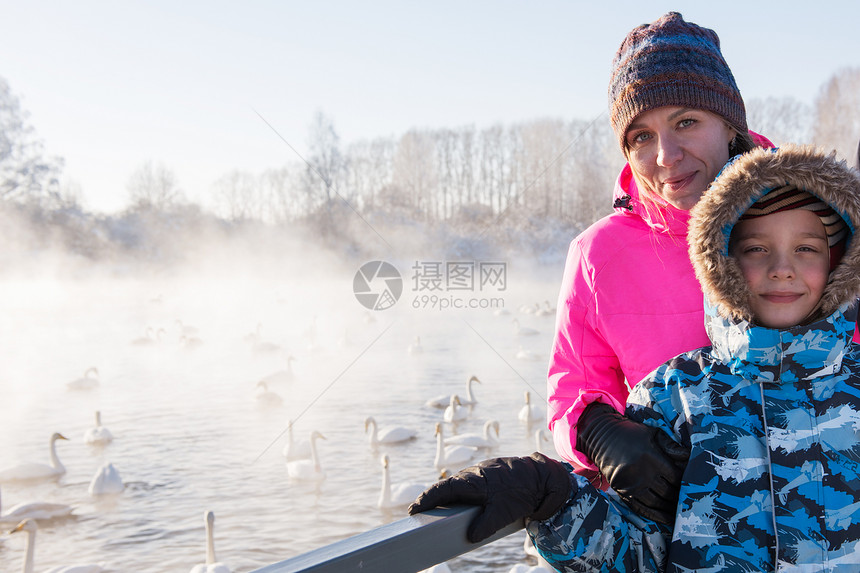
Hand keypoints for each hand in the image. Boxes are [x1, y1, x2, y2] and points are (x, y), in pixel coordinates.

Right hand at [407, 453, 570, 542]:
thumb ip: (484, 526)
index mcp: (472, 481)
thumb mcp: (502, 513)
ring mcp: (480, 473)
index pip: (443, 489)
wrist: (541, 476)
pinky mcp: (488, 476)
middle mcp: (473, 474)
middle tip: (418, 513)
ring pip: (457, 485)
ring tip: (436, 511)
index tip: (414, 510)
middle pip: (446, 487)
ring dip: (446, 496)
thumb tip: (469, 537)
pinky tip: (460, 504)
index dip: (426, 499)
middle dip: (432, 499)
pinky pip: (468, 485)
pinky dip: (459, 494)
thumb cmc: (521, 492)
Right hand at [576, 402, 688, 523]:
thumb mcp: (653, 433)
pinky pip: (641, 508)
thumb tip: (690, 457)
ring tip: (680, 510)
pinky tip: (666, 518)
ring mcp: (630, 484)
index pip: (675, 477)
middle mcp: (640, 473)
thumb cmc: (632, 432)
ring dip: (669, 508)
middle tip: (689, 500)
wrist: (602, 436)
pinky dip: (655, 516)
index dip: (685, 482)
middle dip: (679, 497)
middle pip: (667, 492)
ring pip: (656, 503)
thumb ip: (672, 446)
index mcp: (651, 457)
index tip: (691, 484)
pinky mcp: (621, 491)